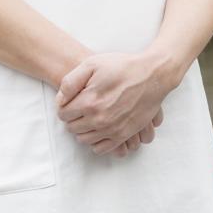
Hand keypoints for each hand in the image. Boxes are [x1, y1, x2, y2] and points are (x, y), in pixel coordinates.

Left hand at [55, 52, 171, 156]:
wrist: (152, 75)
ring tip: (89, 117)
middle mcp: (99, 119)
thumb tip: (60, 100)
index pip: (63, 114)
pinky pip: (101, 148)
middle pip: (72, 128)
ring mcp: (112, 129)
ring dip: (83, 130)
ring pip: (84, 139)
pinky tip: (99, 128)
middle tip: (80, 108)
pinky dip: (96, 141)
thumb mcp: (92, 64)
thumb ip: (70, 82)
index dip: (64, 107)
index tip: (71, 101)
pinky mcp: (123, 135)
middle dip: (72, 118)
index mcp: (89, 102)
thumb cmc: (122, 67)